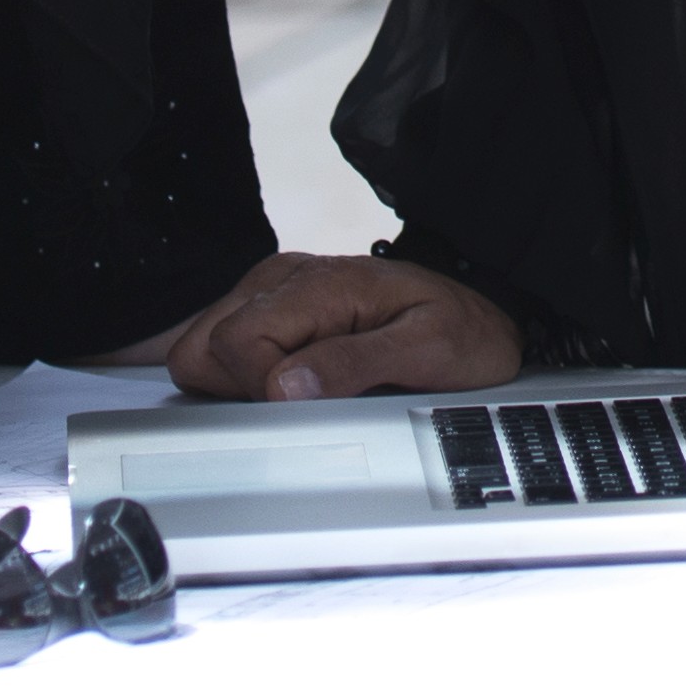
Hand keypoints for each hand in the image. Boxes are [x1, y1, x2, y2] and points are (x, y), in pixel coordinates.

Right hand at [156, 253, 529, 401]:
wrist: (483, 306)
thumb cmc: (462, 328)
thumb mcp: (428, 350)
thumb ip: (355, 365)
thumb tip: (283, 388)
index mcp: (318, 285)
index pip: (235, 343)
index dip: (259, 389)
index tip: (303, 405)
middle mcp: (283, 280)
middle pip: (202, 346)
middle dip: (236, 390)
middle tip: (297, 402)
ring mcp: (273, 292)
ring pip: (202, 349)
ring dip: (236, 384)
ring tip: (298, 393)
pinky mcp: (272, 310)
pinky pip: (223, 350)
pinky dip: (240, 378)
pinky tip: (287, 385)